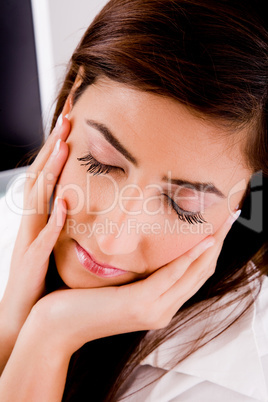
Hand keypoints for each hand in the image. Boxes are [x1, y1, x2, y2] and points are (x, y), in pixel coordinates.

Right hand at [0, 115, 69, 339]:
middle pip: (39, 178)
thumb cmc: (39, 279)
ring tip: (63, 147)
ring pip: (37, 200)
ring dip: (50, 172)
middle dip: (52, 149)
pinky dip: (53, 219)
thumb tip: (79, 202)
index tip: (70, 127)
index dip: (55, 152)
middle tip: (66, 120)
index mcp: (37, 219)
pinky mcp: (32, 262)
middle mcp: (30, 224)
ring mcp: (28, 240)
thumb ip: (63, 222)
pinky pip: (43, 238)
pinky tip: (63, 203)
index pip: (46, 177)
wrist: (22, 314)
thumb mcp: (52, 245)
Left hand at [25, 210, 239, 356]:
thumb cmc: (83, 302)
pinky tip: (201, 241)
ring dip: (211, 248)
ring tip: (224, 225)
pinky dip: (189, 258)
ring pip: (193, 274)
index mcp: (160, 305)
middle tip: (230, 220)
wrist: (58, 326)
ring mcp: (154, 309)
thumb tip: (147, 250)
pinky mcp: (141, 304)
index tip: (219, 228)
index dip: (210, 252)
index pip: (194, 276)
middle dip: (218, 245)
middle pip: (200, 273)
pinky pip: (172, 276)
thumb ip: (138, 275)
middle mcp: (163, 309)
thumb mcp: (118, 286)